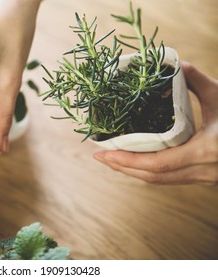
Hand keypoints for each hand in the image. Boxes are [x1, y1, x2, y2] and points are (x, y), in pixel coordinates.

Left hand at [94, 62, 217, 184]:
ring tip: (113, 159)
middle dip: (123, 168)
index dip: (127, 161)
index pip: (157, 164)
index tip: (103, 154)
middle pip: (153, 177)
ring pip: (160, 181)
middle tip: (100, 156)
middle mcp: (203, 171)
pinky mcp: (204, 177)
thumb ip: (198, 81)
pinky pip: (170, 178)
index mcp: (207, 151)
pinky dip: (149, 171)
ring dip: (134, 171)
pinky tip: (136, 161)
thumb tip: (176, 65)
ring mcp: (204, 178)